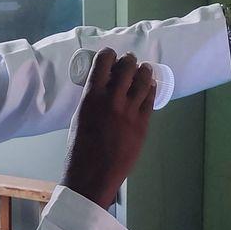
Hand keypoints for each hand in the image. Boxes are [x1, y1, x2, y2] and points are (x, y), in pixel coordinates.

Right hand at [62, 49, 155, 208]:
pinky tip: (150, 85)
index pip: (103, 62)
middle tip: (129, 60)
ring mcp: (130, 112)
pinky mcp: (142, 124)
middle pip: (127, 67)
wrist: (93, 175)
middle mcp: (112, 100)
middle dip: (129, 60)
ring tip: (143, 68)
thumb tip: (104, 88)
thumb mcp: (79, 118)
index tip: (110, 55)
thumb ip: (92, 101)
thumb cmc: (79, 150)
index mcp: (91, 97)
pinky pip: (150, 99)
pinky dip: (151, 88)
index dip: (108, 54)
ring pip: (143, 80)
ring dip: (144, 70)